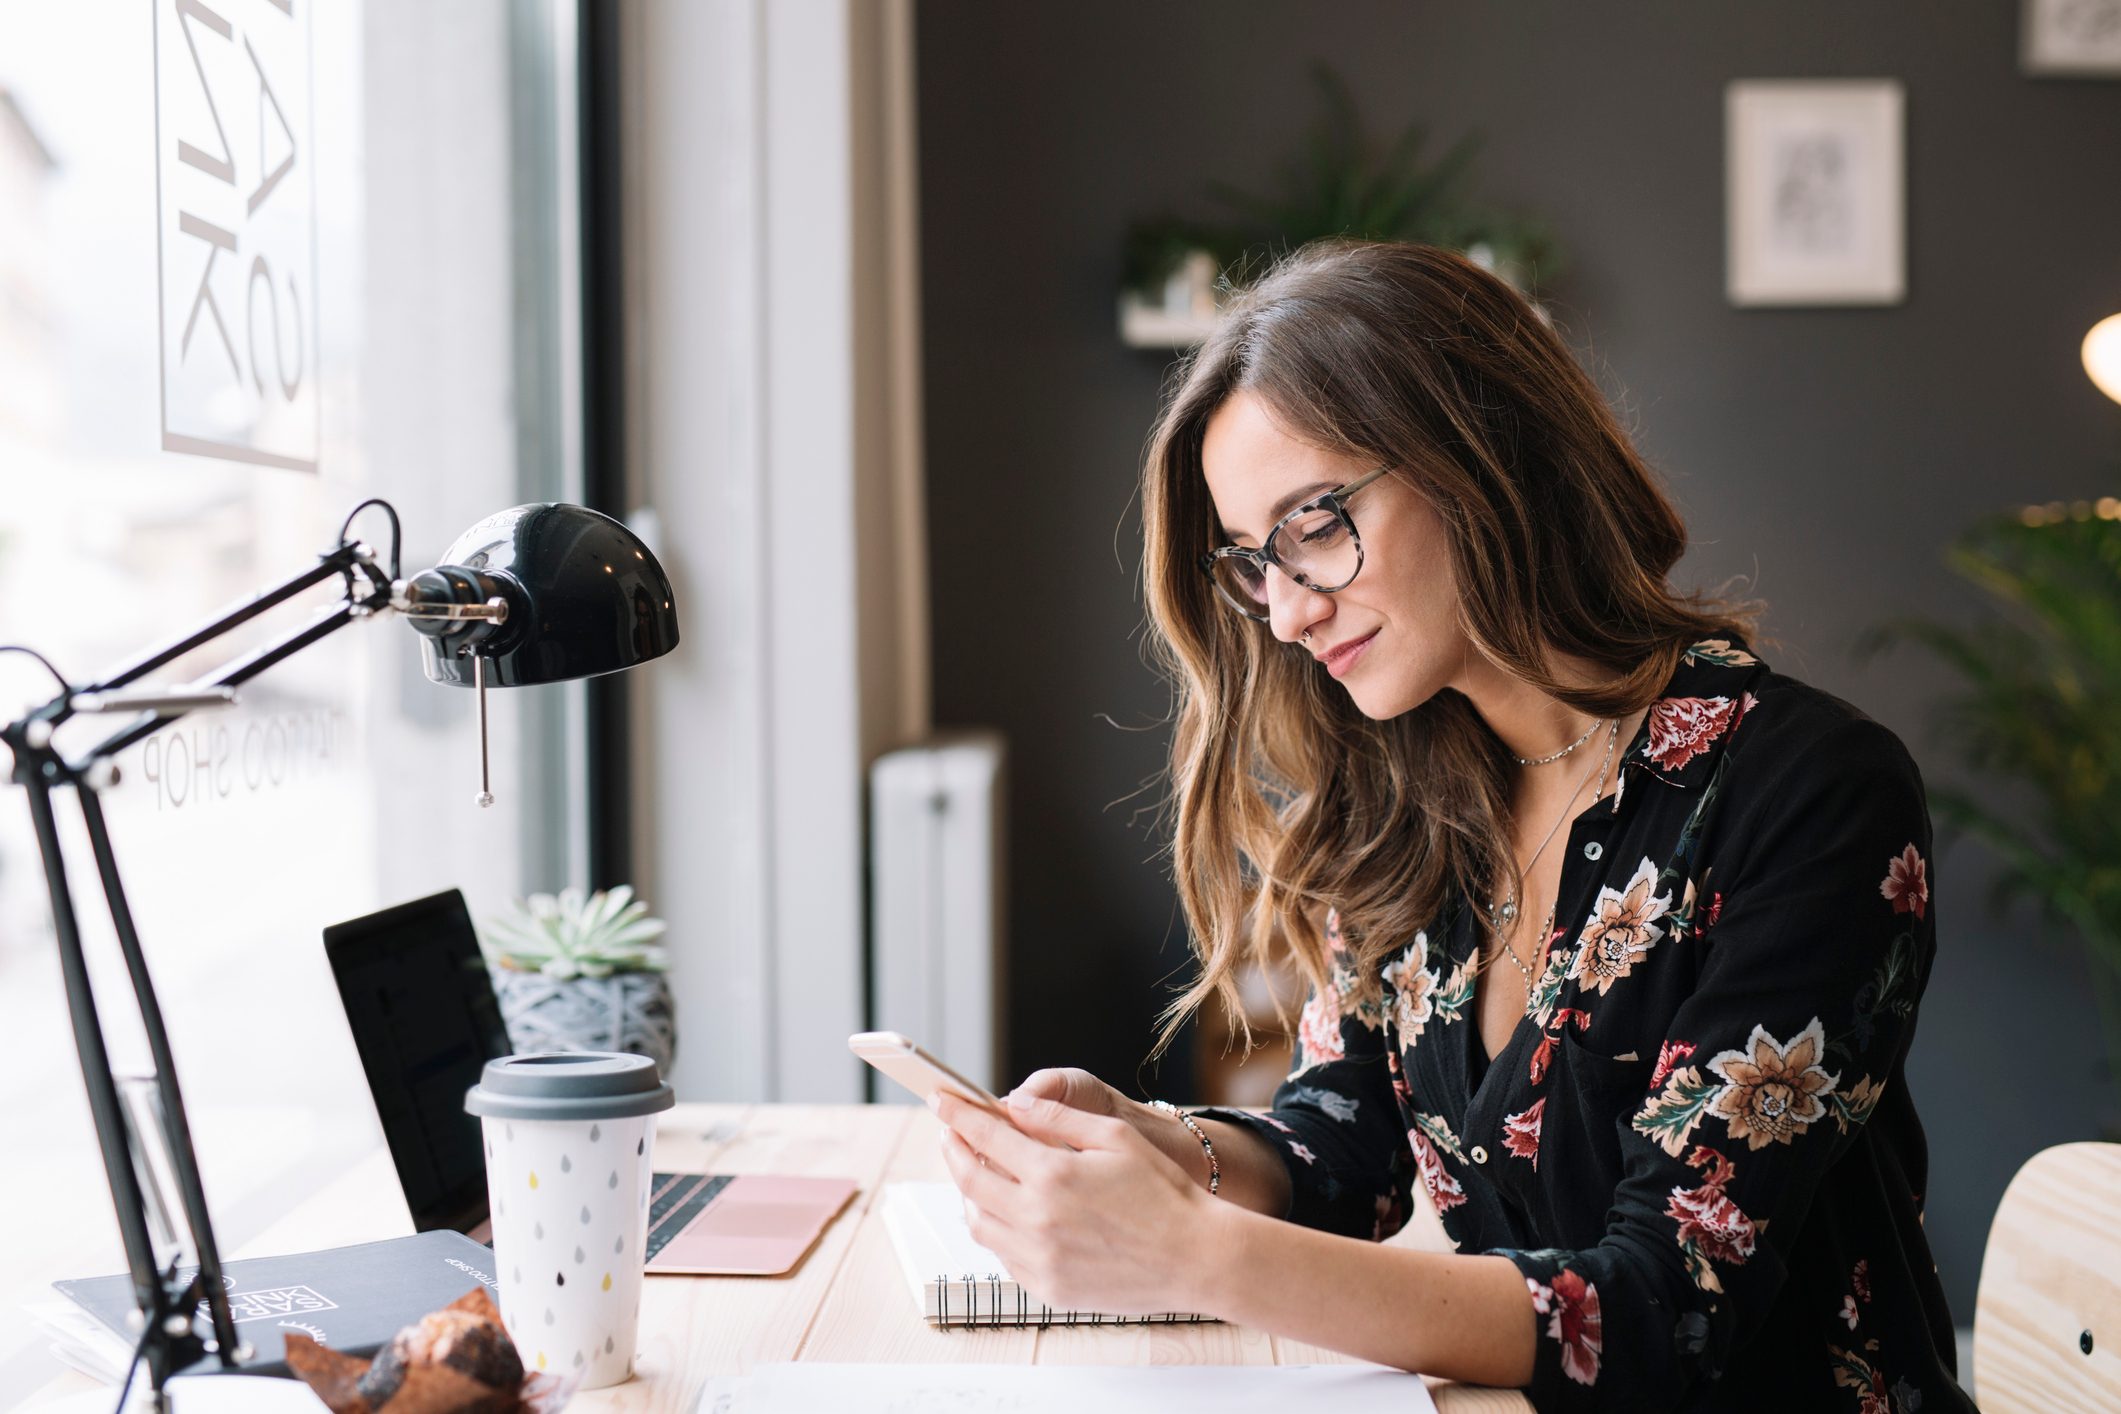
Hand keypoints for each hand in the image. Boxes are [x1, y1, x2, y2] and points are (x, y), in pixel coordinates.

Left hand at [932, 1088, 1220, 1317]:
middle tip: (951, 1132)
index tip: (942, 1101)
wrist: (1195, 1258)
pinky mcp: (1048, 1288)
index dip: (959, 1114)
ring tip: (976, 1172)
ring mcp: (1040, 1259)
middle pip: (969, 1179)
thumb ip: (1059, 1117)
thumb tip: (1016, 1104)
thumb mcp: (1116, 1136)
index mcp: (1054, 1175)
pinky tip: (1008, 1213)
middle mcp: (1038, 1219)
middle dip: (954, 1149)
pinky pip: (1003, 1255)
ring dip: (969, 1193)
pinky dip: (995, 1229)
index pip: (986, 1137)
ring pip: (978, 1222)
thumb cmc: (1164, 1192)